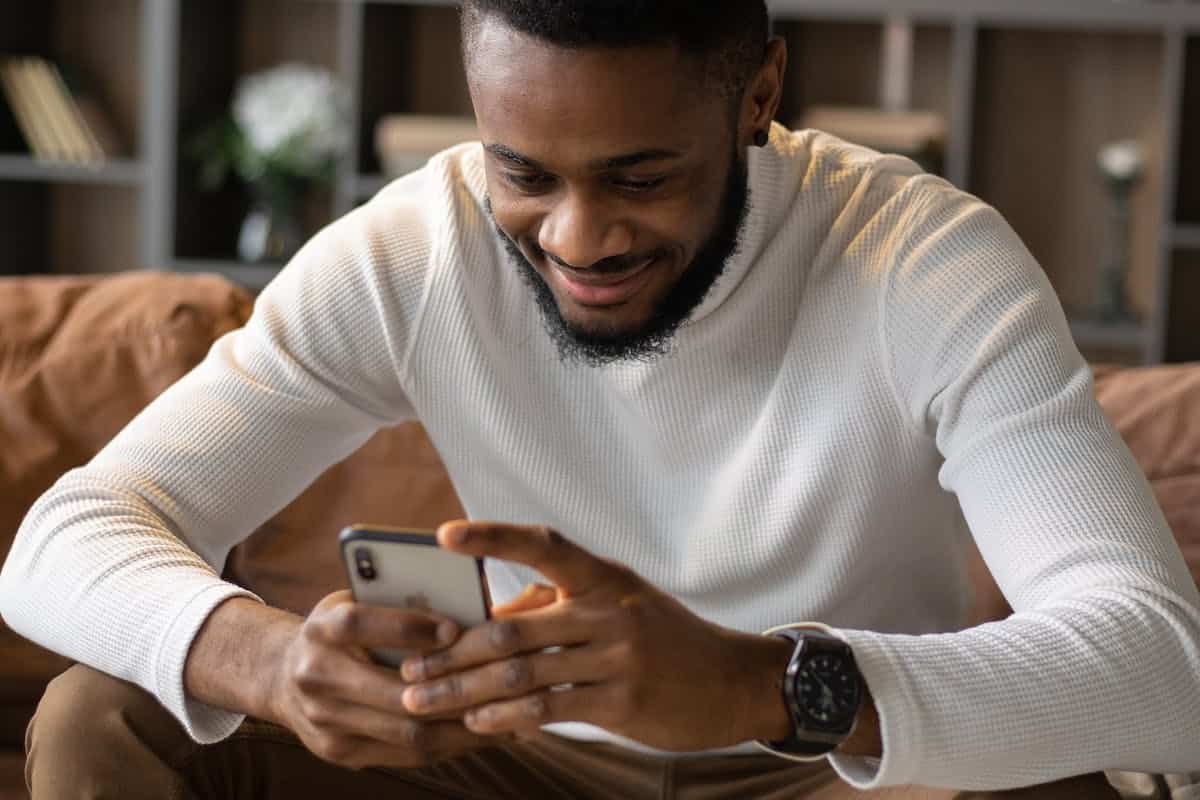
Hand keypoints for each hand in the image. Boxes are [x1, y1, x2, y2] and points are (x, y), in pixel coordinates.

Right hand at [263, 590, 511, 768]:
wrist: (281, 676)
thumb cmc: (339, 628)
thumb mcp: (356, 600)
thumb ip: (398, 601)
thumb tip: (469, 600)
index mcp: (321, 628)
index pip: (359, 624)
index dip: (407, 627)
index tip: (454, 628)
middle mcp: (316, 677)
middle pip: (393, 693)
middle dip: (454, 689)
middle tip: (502, 681)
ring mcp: (326, 722)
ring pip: (407, 732)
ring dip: (462, 726)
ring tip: (507, 713)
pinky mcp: (341, 752)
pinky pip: (406, 755)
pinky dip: (449, 744)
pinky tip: (481, 730)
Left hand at [397, 521, 794, 751]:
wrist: (730, 681)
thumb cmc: (662, 637)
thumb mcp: (617, 603)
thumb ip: (555, 605)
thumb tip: (490, 619)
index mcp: (602, 576)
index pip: (542, 544)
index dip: (492, 537)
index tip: (445, 535)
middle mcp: (608, 610)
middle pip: (511, 631)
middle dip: (451, 653)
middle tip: (409, 669)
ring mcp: (617, 657)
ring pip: (522, 674)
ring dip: (464, 691)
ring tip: (424, 701)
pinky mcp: (621, 702)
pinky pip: (549, 708)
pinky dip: (506, 715)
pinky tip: (476, 721)